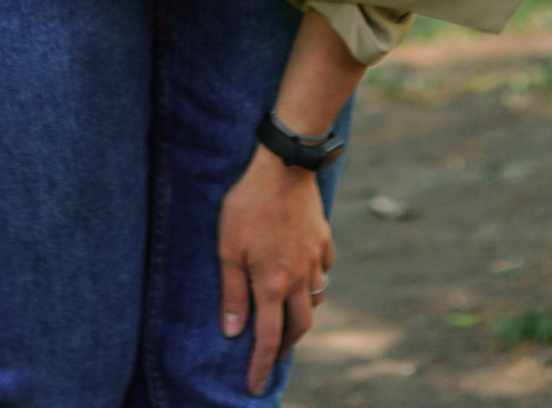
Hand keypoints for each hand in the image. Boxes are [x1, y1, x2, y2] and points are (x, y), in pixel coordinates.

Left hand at [217, 146, 331, 395]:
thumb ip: (232, 293)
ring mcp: (315, 259)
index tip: (256, 386)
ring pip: (315, 300)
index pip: (268, 338)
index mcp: (272, 285)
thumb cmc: (248, 205)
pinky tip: (303, 275)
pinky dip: (314, 282)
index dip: (261, 365)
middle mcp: (298, 278)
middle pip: (299, 326)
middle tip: (273, 353)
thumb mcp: (228, 249)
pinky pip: (323, 271)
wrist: (285, 166)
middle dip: (286, 345)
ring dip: (301, 314)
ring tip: (287, 315)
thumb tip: (232, 333)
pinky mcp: (324, 240)